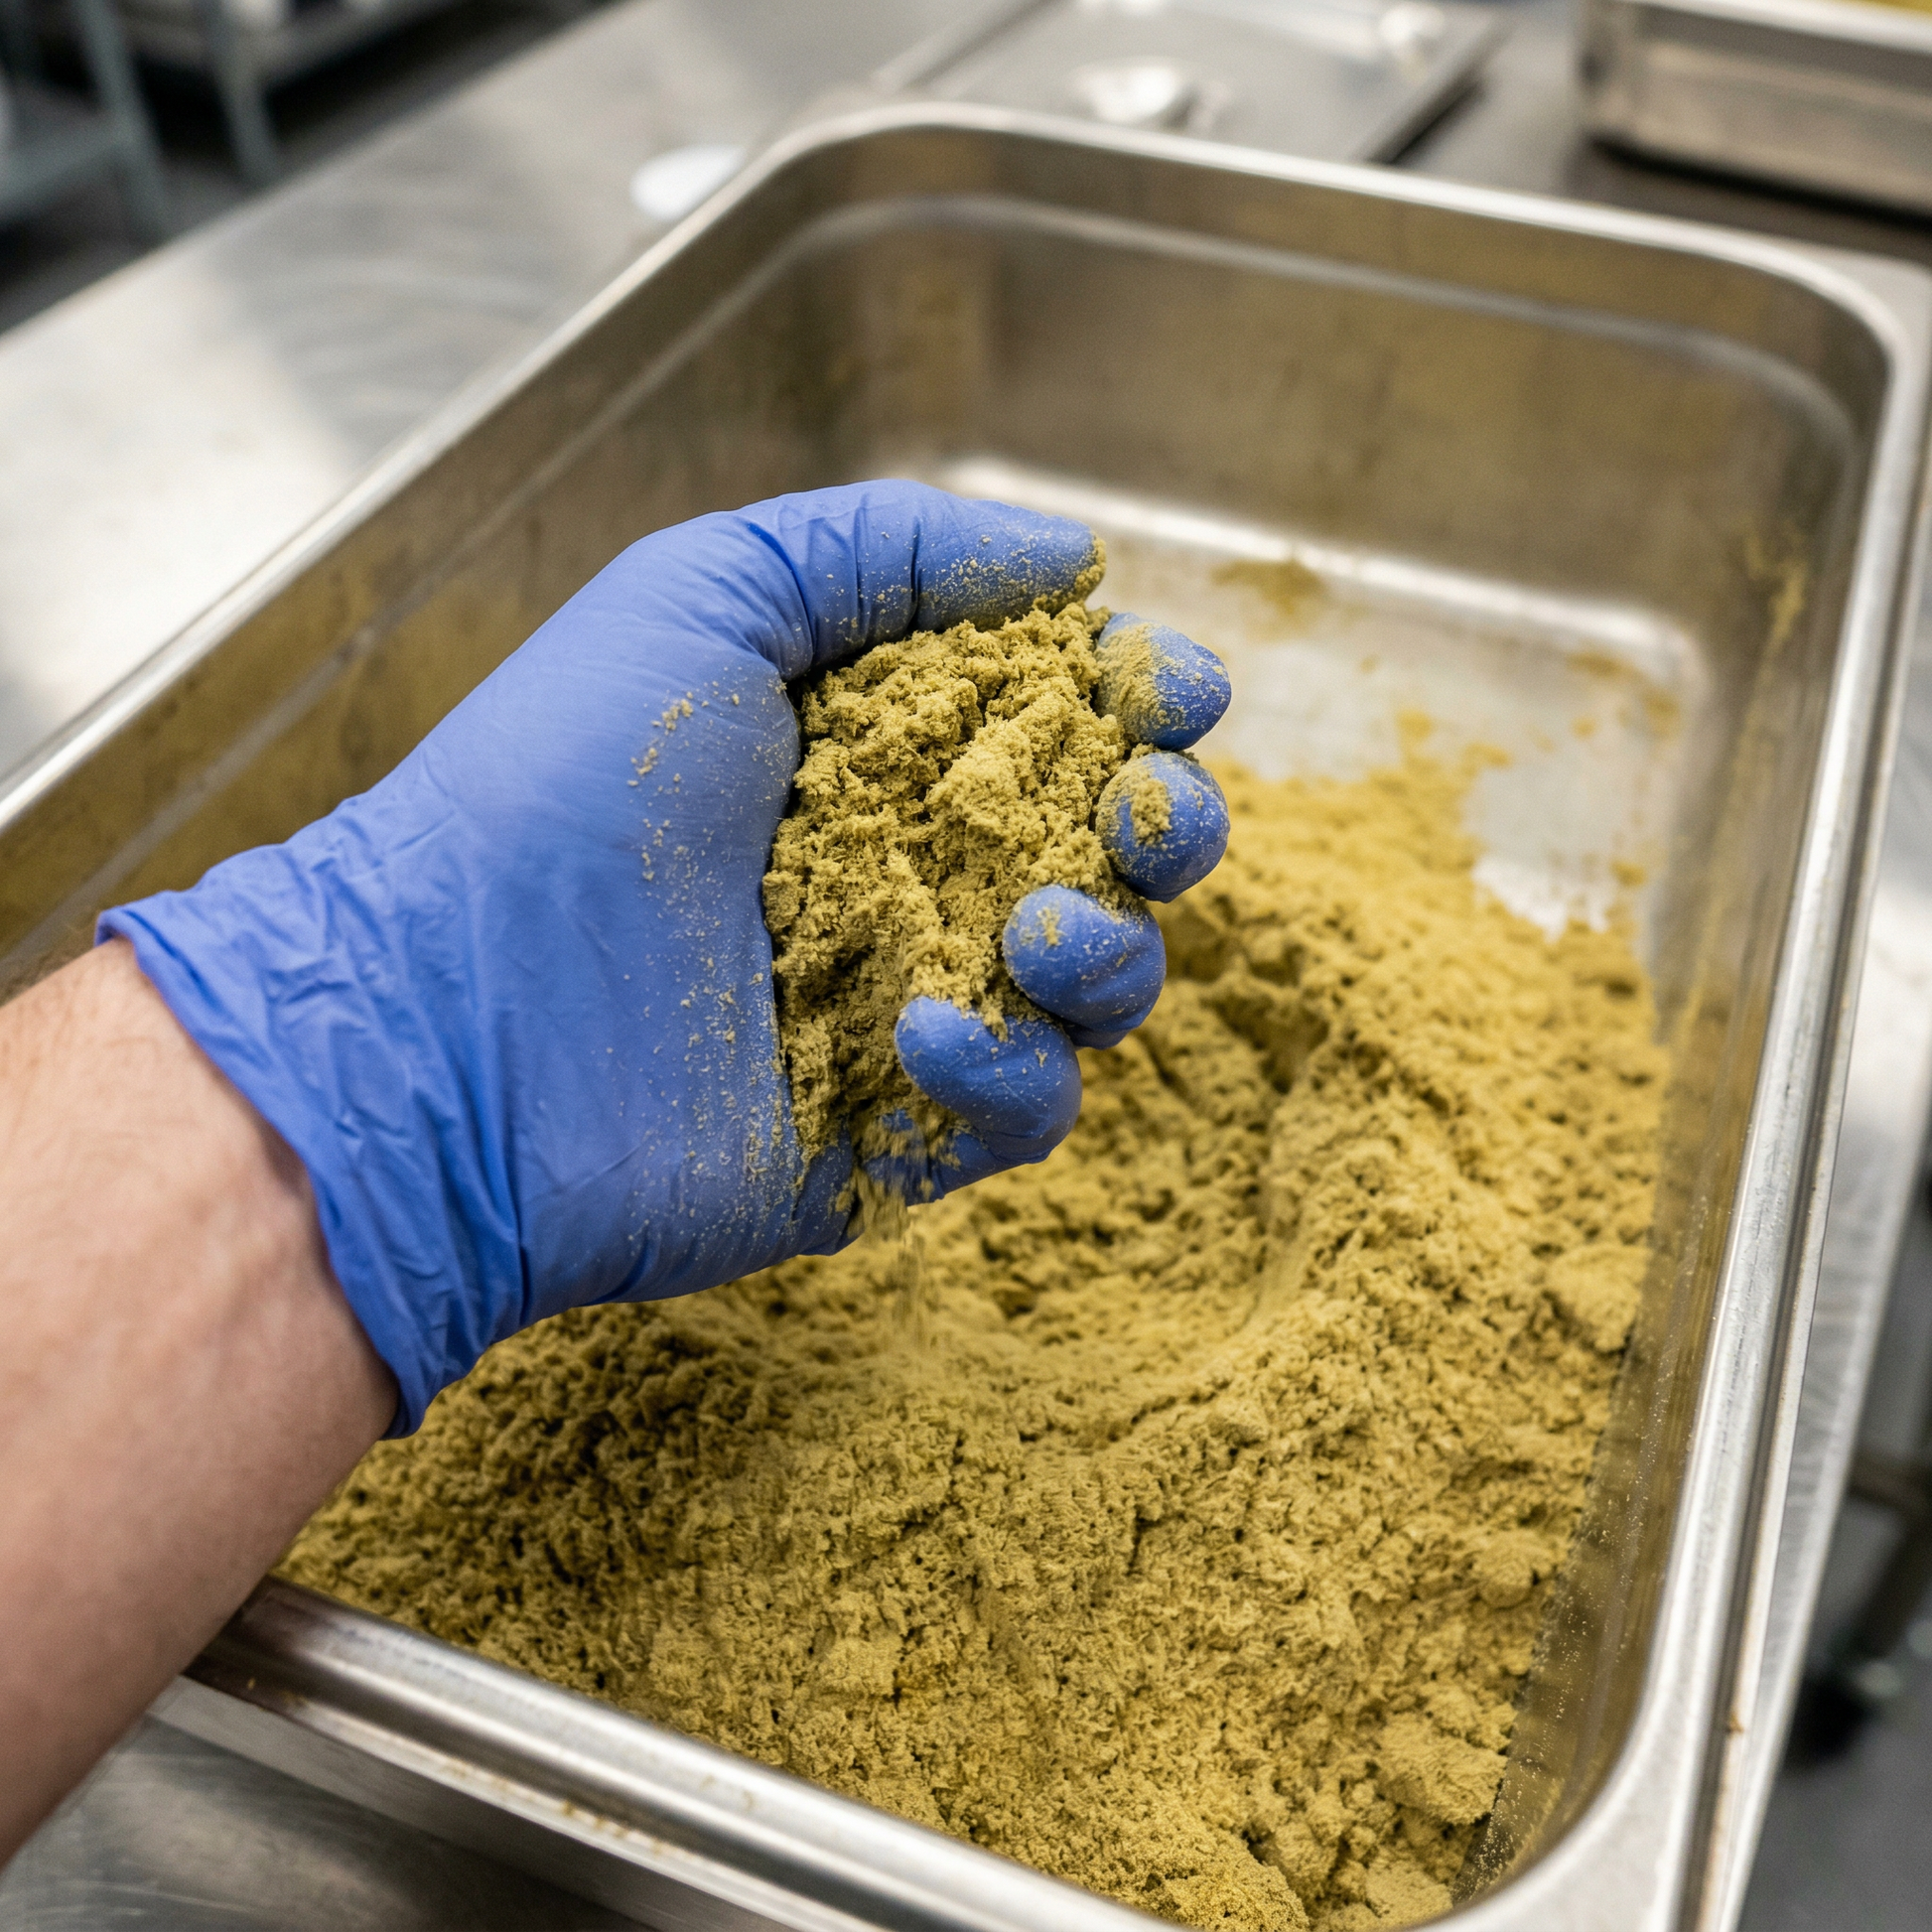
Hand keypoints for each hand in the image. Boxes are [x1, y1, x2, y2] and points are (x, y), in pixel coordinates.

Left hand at [101, 483, 1228, 1429]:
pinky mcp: (889, 1137)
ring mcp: (904, 1008)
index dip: (1139, 701)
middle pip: (1109, 854)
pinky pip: (1022, 1113)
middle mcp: (904, 875)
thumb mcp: (707, 591)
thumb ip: (889, 548)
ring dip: (1108, 951)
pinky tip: (913, 1030)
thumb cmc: (563, 784)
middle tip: (1152, 812)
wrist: (452, 1013)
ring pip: (1094, 989)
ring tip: (1035, 928)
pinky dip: (1002, 1072)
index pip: (1058, 722)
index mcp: (875, 750)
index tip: (1175, 688)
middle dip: (1165, 824)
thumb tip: (1073, 560)